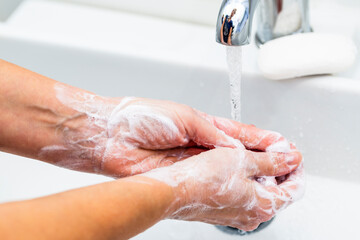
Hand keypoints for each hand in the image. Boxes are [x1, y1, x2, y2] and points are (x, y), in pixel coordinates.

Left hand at [44, 84, 294, 176]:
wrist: (112, 137)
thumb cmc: (142, 117)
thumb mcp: (185, 117)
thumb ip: (213, 133)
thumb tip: (236, 146)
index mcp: (203, 125)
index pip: (240, 133)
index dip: (264, 139)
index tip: (284, 146)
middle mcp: (202, 145)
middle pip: (239, 153)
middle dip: (263, 159)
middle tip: (287, 165)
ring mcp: (194, 163)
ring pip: (228, 170)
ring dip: (249, 174)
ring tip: (273, 179)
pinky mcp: (184, 178)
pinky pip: (210, 182)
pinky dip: (227, 185)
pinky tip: (242, 188)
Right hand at [144, 148, 303, 230]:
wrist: (174, 192)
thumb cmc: (202, 179)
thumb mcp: (242, 161)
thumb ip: (271, 161)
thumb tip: (291, 159)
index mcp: (263, 205)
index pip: (295, 189)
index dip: (297, 168)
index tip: (292, 154)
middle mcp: (252, 215)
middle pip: (278, 192)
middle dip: (279, 169)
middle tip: (274, 151)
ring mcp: (237, 215)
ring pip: (260, 193)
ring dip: (262, 174)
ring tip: (254, 156)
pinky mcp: (225, 211)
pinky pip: (244, 195)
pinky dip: (247, 181)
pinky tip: (237, 167)